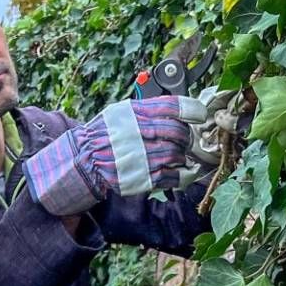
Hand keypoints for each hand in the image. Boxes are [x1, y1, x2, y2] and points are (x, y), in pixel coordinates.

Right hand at [24, 95, 209, 216]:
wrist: (85, 159)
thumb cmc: (106, 133)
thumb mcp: (123, 111)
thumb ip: (149, 109)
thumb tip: (179, 109)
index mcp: (136, 113)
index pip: (172, 106)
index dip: (193, 110)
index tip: (200, 115)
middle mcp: (139, 134)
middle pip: (179, 132)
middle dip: (186, 136)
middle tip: (186, 138)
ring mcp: (142, 157)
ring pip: (178, 154)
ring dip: (184, 154)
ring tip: (180, 153)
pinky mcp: (144, 178)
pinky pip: (175, 176)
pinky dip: (185, 174)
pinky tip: (186, 171)